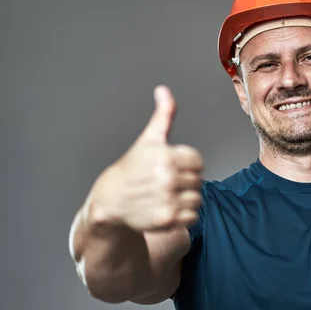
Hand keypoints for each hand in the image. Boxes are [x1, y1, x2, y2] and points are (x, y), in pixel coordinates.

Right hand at [90, 85, 203, 230]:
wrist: (112, 199)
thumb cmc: (133, 167)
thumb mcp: (149, 139)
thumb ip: (163, 115)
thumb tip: (164, 90)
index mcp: (167, 156)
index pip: (198, 162)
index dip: (187, 164)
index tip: (171, 167)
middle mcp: (168, 177)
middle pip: (198, 181)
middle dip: (185, 181)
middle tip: (165, 182)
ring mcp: (168, 199)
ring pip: (197, 199)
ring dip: (186, 199)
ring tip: (166, 195)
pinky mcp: (168, 219)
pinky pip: (193, 217)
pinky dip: (184, 216)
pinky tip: (167, 208)